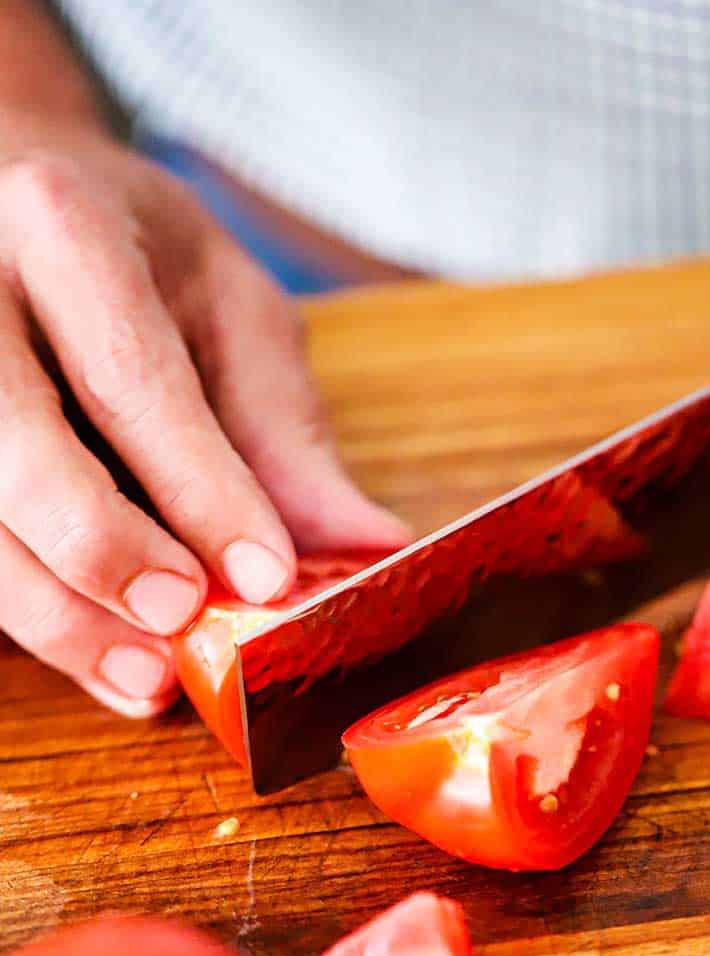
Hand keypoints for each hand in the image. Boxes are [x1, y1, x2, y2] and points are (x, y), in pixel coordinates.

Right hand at [0, 134, 409, 716]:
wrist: (24, 219)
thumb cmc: (141, 267)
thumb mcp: (234, 317)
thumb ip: (287, 434)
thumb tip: (370, 547)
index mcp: (66, 227)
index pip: (129, 374)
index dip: (198, 487)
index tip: (265, 576)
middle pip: (14, 445)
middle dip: (102, 549)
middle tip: (182, 620)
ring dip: (63, 615)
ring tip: (149, 678)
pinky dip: (44, 622)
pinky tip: (106, 664)